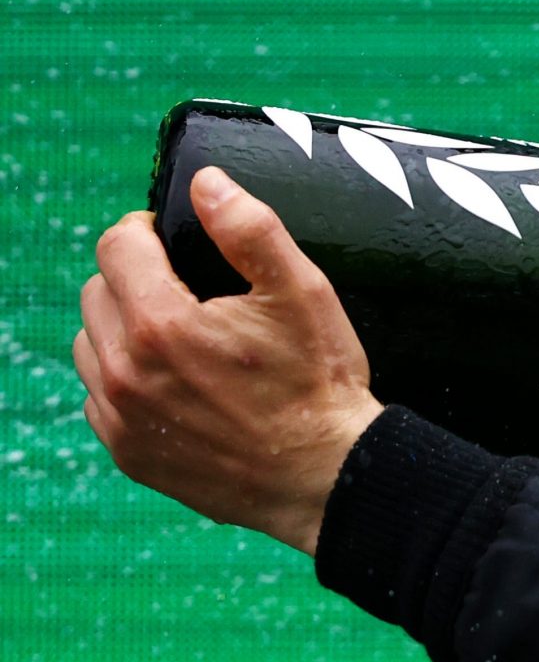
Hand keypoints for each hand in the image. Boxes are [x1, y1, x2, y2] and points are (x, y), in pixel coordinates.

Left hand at [73, 166, 384, 555]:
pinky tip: (176, 386)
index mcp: (161, 323)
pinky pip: (100, 398)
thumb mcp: (303, 294)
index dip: (145, 232)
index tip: (169, 242)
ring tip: (179, 341)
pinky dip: (125, 383)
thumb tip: (207, 184)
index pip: (116, 246)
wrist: (327, 477)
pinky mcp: (129, 452)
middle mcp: (126, 371)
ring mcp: (123, 417)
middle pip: (97, 292)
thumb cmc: (320, 387)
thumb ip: (250, 230)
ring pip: (90, 345)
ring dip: (122, 332)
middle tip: (186, 294)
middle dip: (134, 281)